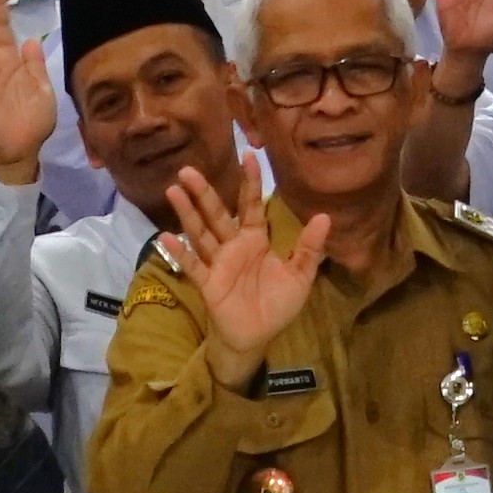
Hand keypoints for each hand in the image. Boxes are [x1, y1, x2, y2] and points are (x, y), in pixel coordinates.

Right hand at [161, 166, 334, 380]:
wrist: (257, 337)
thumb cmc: (277, 304)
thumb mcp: (300, 276)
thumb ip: (309, 248)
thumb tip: (325, 217)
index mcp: (256, 239)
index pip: (251, 204)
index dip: (250, 182)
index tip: (248, 155)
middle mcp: (233, 245)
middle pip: (217, 213)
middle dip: (204, 192)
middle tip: (188, 168)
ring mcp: (218, 263)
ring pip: (200, 232)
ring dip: (187, 213)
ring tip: (174, 190)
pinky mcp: (208, 283)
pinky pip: (193, 265)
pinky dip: (180, 252)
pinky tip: (167, 237)